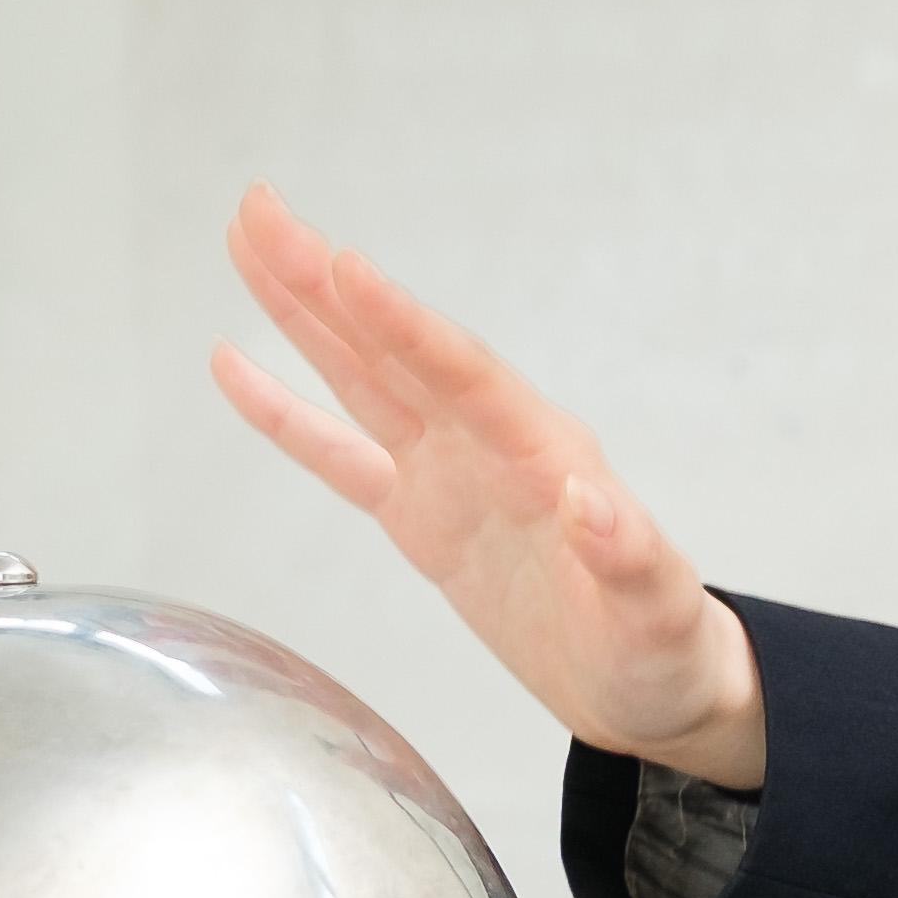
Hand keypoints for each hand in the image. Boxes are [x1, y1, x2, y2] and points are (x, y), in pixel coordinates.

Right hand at [212, 187, 765, 786]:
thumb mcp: (655, 616)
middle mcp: (491, 444)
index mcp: (545, 455)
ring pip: (361, 378)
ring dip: (302, 314)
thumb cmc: (662, 651)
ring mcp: (451, 472)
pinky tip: (235, 364)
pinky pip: (341, 454)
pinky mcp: (421, 513)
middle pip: (395, 349)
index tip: (345, 266)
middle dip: (325, 283)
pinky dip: (287, 413)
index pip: (463, 375)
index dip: (403, 324)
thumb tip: (592, 502)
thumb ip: (628, 560)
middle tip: (260, 210)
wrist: (651, 687)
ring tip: (246, 243)